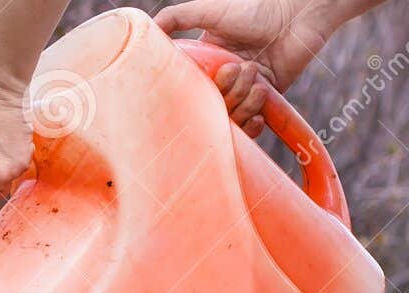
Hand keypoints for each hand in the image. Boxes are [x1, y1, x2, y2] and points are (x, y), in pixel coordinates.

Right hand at [156, 0, 334, 135]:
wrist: (298, 14)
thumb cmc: (255, 8)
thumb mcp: (209, 11)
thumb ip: (176, 18)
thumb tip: (147, 29)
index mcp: (205, 65)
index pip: (188, 94)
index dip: (192, 96)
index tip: (202, 84)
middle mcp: (222, 81)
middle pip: (210, 109)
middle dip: (225, 92)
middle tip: (237, 68)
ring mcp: (243, 92)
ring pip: (231, 118)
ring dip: (244, 100)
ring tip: (256, 73)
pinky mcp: (266, 101)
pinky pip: (251, 128)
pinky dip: (253, 125)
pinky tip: (258, 113)